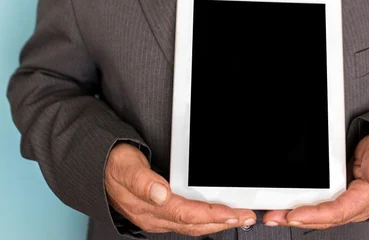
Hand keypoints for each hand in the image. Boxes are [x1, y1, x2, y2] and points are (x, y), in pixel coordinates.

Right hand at [105, 142, 256, 235]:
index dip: (212, 215)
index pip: (187, 215)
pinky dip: (204, 219)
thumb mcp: (125, 167)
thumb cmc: (113, 166)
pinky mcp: (159, 212)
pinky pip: (186, 221)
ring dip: (216, 222)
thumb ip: (142, 181)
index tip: (233, 212)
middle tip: (247, 217)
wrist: (97, 170)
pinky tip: (215, 216)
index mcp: (149, 207)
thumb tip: (161, 193)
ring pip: (192, 226)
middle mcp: (155, 217)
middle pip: (194, 225)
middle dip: (222, 222)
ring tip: (238, 217)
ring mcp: (157, 217)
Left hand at [263, 131, 368, 229]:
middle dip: (297, 219)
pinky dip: (301, 208)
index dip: (315, 214)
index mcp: (366, 197)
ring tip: (272, 215)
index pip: (338, 210)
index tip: (294, 214)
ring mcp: (345, 202)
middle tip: (273, 217)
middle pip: (323, 218)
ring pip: (318, 215)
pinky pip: (318, 206)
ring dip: (294, 216)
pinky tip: (285, 207)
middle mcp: (354, 205)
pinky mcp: (338, 196)